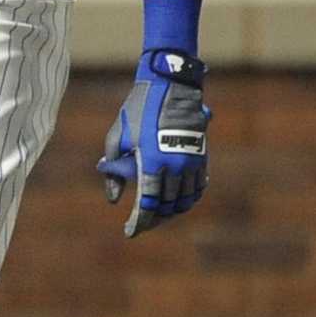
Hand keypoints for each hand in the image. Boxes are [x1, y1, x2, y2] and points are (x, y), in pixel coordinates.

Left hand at [96, 48, 208, 237]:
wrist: (170, 84)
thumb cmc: (137, 109)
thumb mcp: (117, 137)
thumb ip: (114, 169)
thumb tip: (114, 199)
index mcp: (152, 163)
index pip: (146, 205)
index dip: (138, 222)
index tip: (129, 232)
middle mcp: (175, 166)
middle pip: (166, 206)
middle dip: (152, 219)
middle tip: (139, 223)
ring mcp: (191, 161)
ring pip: (184, 199)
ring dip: (170, 211)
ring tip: (157, 214)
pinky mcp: (201, 155)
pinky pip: (197, 186)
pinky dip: (188, 197)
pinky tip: (176, 200)